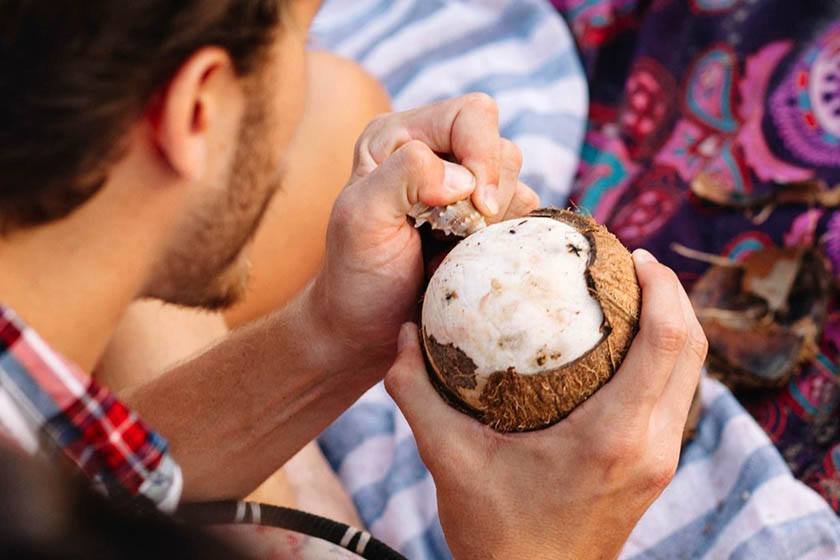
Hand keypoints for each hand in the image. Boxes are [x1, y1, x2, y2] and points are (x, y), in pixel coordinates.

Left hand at [310, 94, 539, 365]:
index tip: (475, 209)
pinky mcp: (485, 223)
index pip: (471, 115)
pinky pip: (523, 219)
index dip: (483, 156)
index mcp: (399, 137)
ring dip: (493, 226)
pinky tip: (467, 262)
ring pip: (518, 185)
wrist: (367, 329)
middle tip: (452, 238)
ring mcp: (464, 190)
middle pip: (502, 150)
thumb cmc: (357, 275)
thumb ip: (402, 176)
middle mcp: (435, 153)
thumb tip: (462, 177)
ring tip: (452, 253)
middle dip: (487, 199)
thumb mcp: (361, 220)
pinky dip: (504, 242)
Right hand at [385, 250, 707, 559]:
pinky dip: (661, 358)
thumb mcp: (449, 460)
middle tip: (629, 262)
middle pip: (693, 350)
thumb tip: (402, 335)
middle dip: (672, 295)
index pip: (669, 342)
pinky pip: (673, 396)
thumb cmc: (497, 534)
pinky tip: (618, 346)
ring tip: (629, 294)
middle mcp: (651, 445)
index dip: (664, 288)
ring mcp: (660, 460)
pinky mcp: (654, 468)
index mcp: (613, 437)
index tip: (634, 256)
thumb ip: (418, 394)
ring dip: (672, 325)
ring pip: (689, 374)